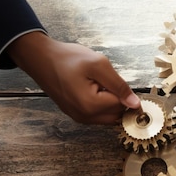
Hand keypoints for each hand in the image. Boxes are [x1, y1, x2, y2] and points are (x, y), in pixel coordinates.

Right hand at [7, 32, 140, 123]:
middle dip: (116, 98)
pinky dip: (100, 103)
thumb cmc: (67, 59)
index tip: (112, 78)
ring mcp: (79, 117)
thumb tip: (135, 104)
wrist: (40, 58)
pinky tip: (90, 88)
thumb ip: (119, 85)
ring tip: (94, 83)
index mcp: (91, 106)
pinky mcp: (76, 114)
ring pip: (108, 115)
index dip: (123, 90)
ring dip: (109, 101)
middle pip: (117, 113)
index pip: (123, 105)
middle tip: (102, 80)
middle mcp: (85, 117)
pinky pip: (97, 114)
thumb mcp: (99, 65)